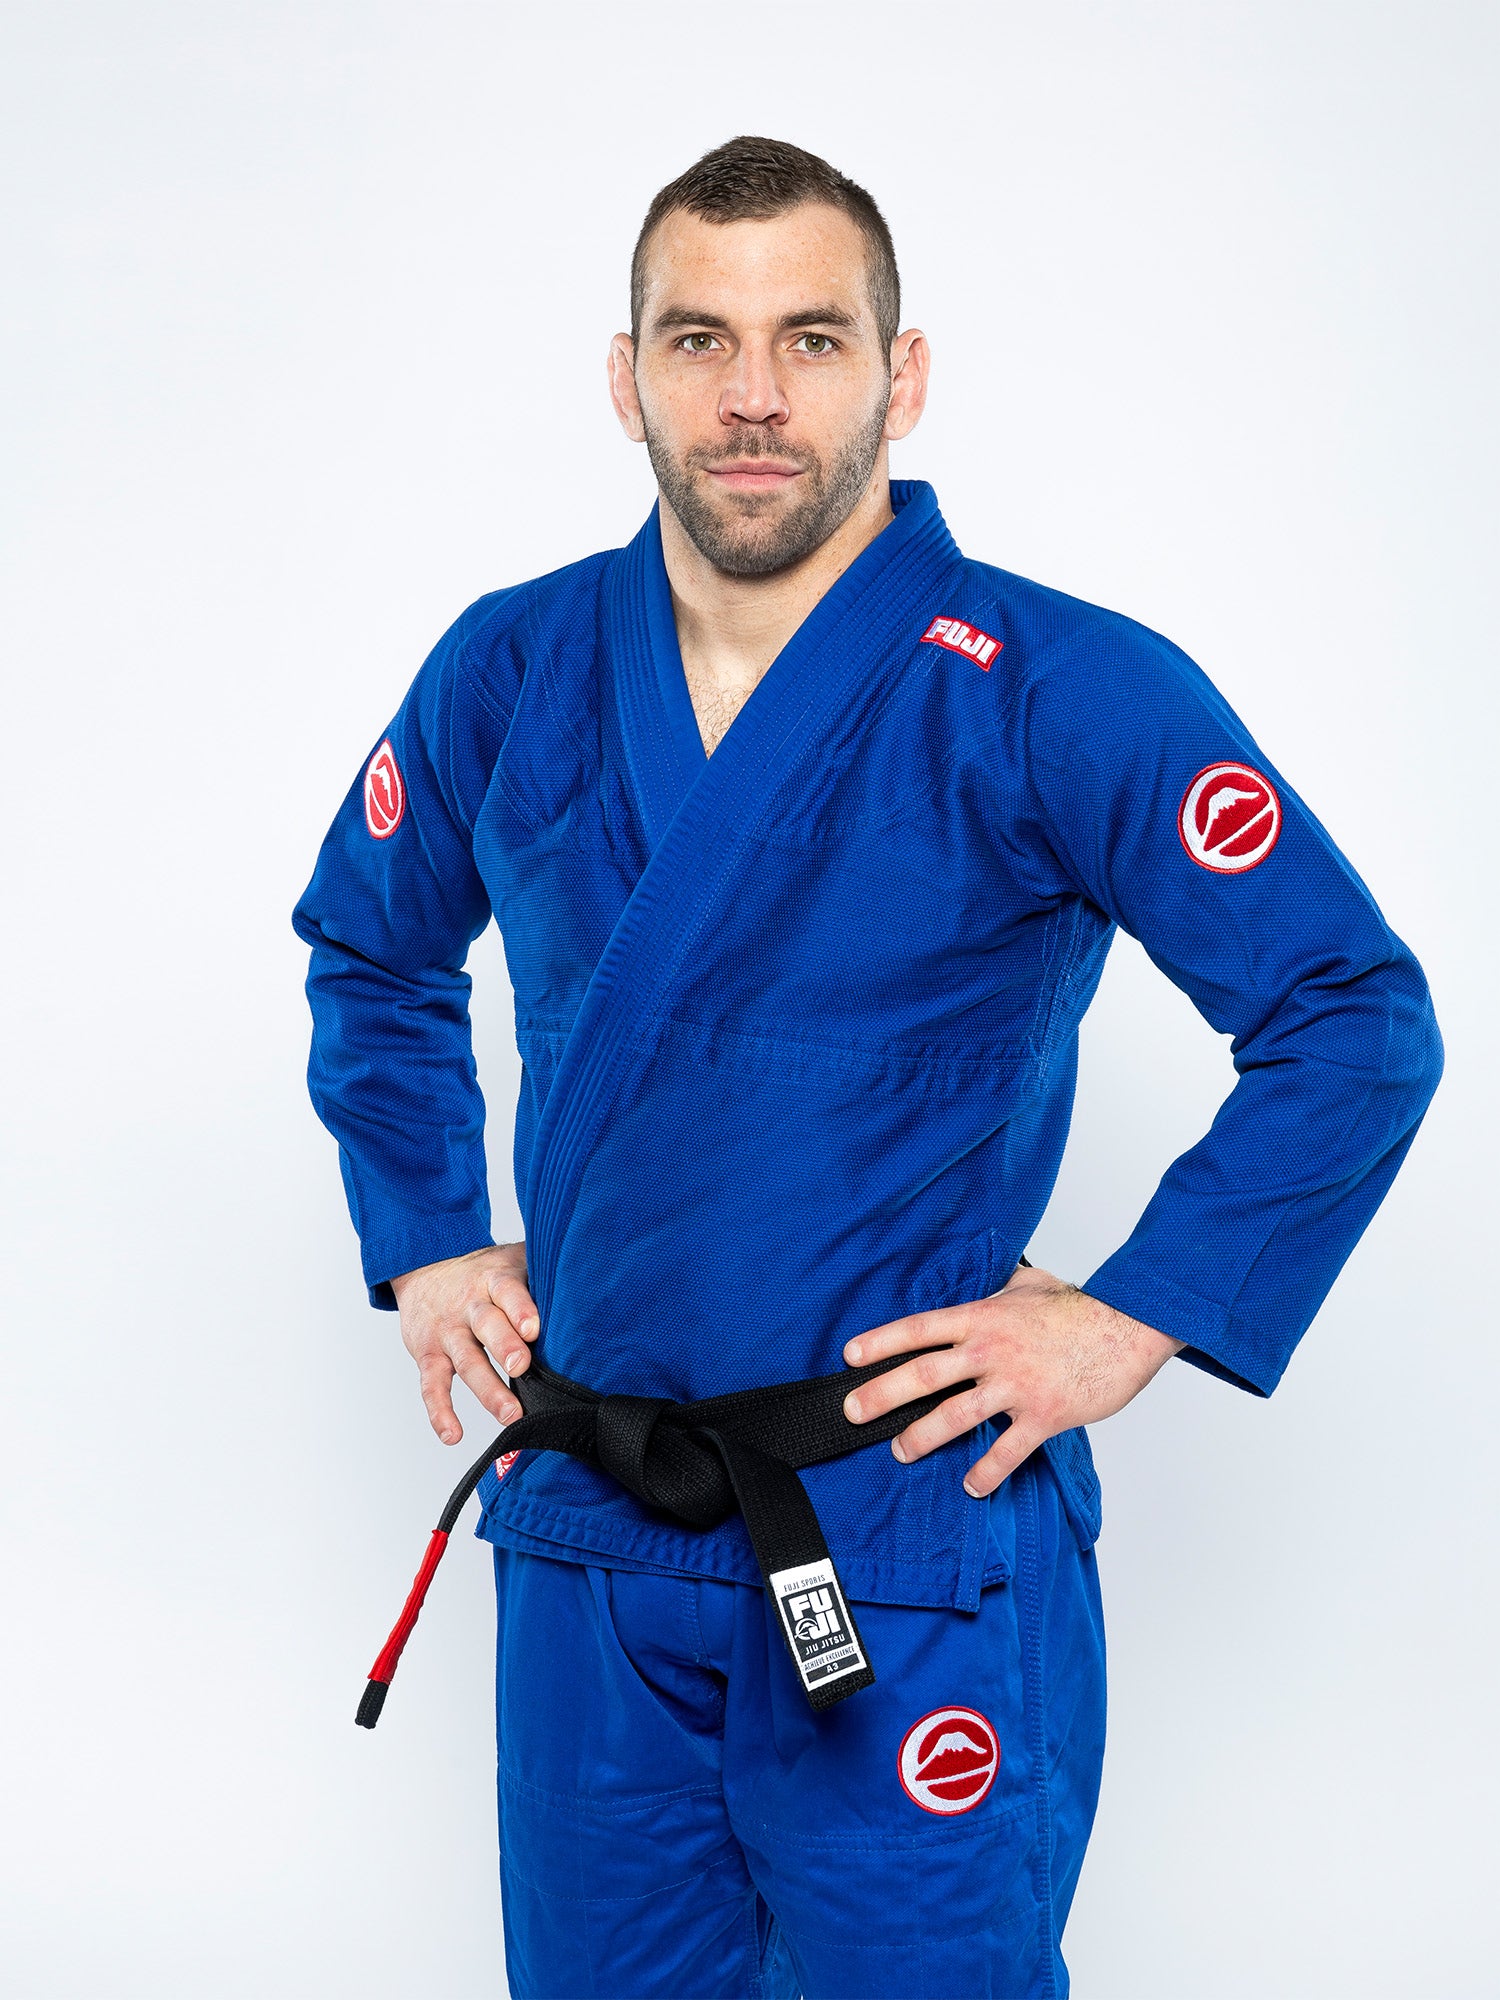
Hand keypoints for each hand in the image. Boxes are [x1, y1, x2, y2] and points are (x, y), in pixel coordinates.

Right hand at [390, 1242, 539, 1445]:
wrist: (425, 1267)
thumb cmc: (483, 1273)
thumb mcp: (513, 1260)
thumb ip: (544, 1271)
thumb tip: (592, 1285)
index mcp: (494, 1279)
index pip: (507, 1290)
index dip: (520, 1308)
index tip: (534, 1329)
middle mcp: (469, 1305)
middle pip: (486, 1324)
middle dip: (504, 1346)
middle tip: (521, 1367)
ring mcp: (448, 1331)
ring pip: (466, 1360)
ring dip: (487, 1389)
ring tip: (509, 1414)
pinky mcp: (428, 1355)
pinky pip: (431, 1385)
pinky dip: (440, 1412)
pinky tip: (453, 1434)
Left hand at [841, 1262, 1182, 1496]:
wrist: (1129, 1328)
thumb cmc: (1083, 1307)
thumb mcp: (1032, 1285)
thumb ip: (1003, 1288)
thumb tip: (994, 1278)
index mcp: (984, 1318)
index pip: (920, 1329)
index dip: (881, 1342)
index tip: (850, 1356)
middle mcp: (991, 1351)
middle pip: (924, 1374)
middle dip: (881, 1394)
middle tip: (851, 1412)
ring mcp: (1016, 1385)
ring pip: (955, 1415)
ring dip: (921, 1436)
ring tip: (899, 1451)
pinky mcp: (1043, 1415)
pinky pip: (1008, 1451)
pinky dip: (987, 1472)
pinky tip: (971, 1487)